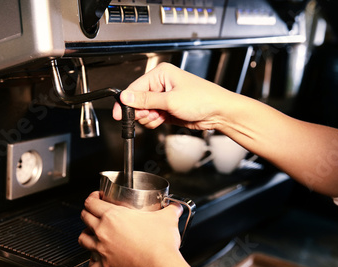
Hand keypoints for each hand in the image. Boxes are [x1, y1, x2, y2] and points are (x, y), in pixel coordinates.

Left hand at [79, 191, 182, 266]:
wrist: (160, 266)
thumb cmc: (160, 243)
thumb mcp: (167, 218)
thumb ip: (170, 210)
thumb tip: (175, 208)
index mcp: (113, 215)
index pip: (91, 203)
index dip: (92, 198)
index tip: (96, 198)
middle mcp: (103, 231)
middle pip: (84, 218)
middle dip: (87, 214)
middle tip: (94, 214)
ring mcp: (102, 249)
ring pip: (82, 240)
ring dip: (86, 236)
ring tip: (92, 236)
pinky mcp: (106, 266)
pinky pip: (92, 266)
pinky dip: (93, 264)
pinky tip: (97, 262)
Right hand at [112, 62, 237, 129]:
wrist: (218, 112)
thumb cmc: (202, 99)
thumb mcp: (170, 100)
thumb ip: (146, 100)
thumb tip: (126, 97)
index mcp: (161, 74)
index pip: (135, 88)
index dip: (126, 102)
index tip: (119, 113)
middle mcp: (161, 84)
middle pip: (137, 101)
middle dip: (141, 111)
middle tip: (149, 115)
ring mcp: (164, 98)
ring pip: (144, 111)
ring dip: (149, 118)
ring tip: (160, 116)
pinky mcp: (167, 109)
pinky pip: (152, 117)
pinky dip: (154, 121)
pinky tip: (163, 120)